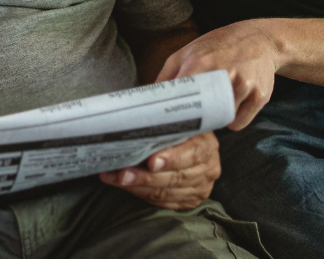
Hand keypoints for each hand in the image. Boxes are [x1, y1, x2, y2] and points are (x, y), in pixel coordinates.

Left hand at [99, 132, 219, 209]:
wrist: (188, 142)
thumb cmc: (177, 128)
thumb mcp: (176, 121)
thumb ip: (163, 125)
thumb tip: (134, 123)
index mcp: (207, 144)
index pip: (193, 153)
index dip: (172, 159)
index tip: (151, 161)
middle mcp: (208, 168)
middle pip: (176, 177)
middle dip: (145, 177)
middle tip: (122, 173)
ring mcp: (200, 187)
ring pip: (166, 193)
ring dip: (137, 186)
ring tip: (115, 178)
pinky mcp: (189, 201)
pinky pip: (163, 202)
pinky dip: (141, 194)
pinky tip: (124, 185)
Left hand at [156, 20, 280, 129]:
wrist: (259, 39)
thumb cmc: (217, 46)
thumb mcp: (186, 52)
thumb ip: (166, 76)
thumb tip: (148, 101)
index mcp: (200, 63)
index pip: (182, 98)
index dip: (174, 114)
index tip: (167, 123)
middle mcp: (224, 74)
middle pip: (202, 115)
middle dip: (195, 120)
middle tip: (190, 119)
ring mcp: (244, 86)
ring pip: (221, 120)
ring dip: (215, 119)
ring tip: (214, 103)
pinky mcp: (260, 96)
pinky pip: (239, 123)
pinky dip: (232, 119)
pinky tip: (231, 104)